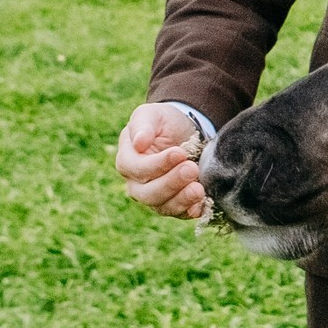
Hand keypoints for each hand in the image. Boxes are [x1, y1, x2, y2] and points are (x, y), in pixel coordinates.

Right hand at [117, 102, 206, 219]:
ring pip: (163, 207)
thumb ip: (143, 125)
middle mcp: (137, 184)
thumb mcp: (152, 114)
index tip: (180, 153)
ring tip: (198, 190)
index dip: (157, 164)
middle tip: (192, 169)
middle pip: (148, 193)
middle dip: (171, 183)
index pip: (137, 169)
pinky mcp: (175, 203)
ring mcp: (155, 196)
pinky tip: (200, 207)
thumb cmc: (164, 122)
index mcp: (127, 161)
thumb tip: (138, 143)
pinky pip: (180, 213)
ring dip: (181, 200)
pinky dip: (190, 211)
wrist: (185, 130)